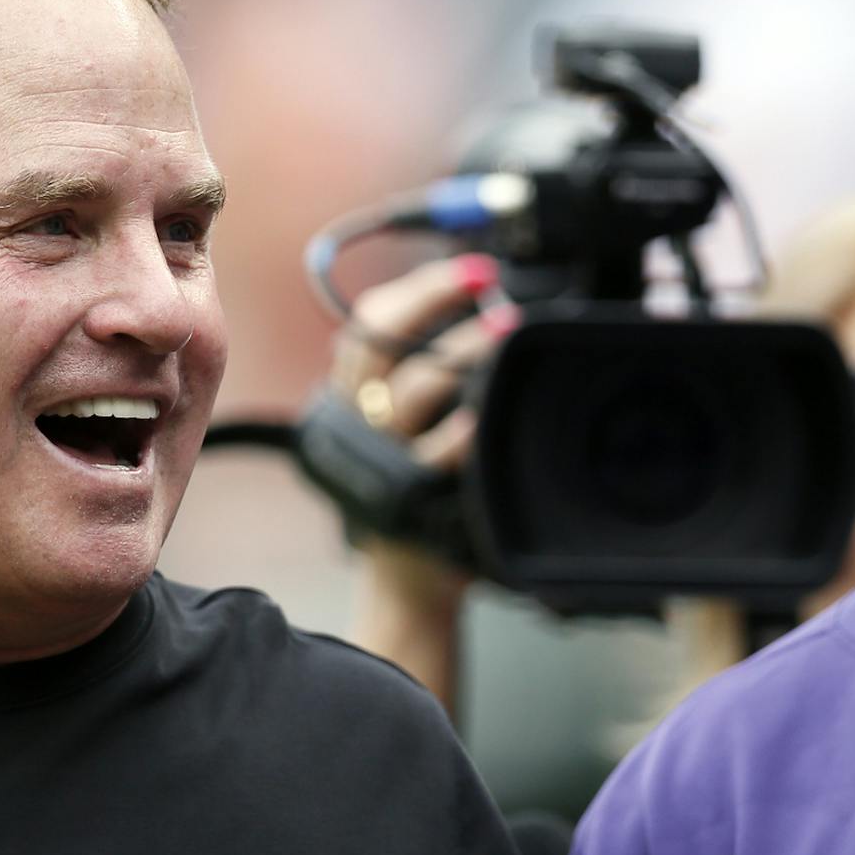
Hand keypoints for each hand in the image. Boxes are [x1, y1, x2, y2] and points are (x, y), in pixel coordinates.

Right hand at [331, 259, 516, 705]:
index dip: (417, 290)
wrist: (410, 584)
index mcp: (348, 399)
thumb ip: (417, 378)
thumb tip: (478, 313)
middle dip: (436, 299)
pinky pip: (435, 453)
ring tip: (506, 332)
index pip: (367, 325)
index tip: (470, 270)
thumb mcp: (400, 433)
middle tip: (489, 284)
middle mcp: (356, 423)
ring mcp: (380, 460)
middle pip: (382, 340)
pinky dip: (464, 429)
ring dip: (462, 351)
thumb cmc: (415, 496)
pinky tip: (490, 413)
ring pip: (413, 387)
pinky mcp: (407, 498)